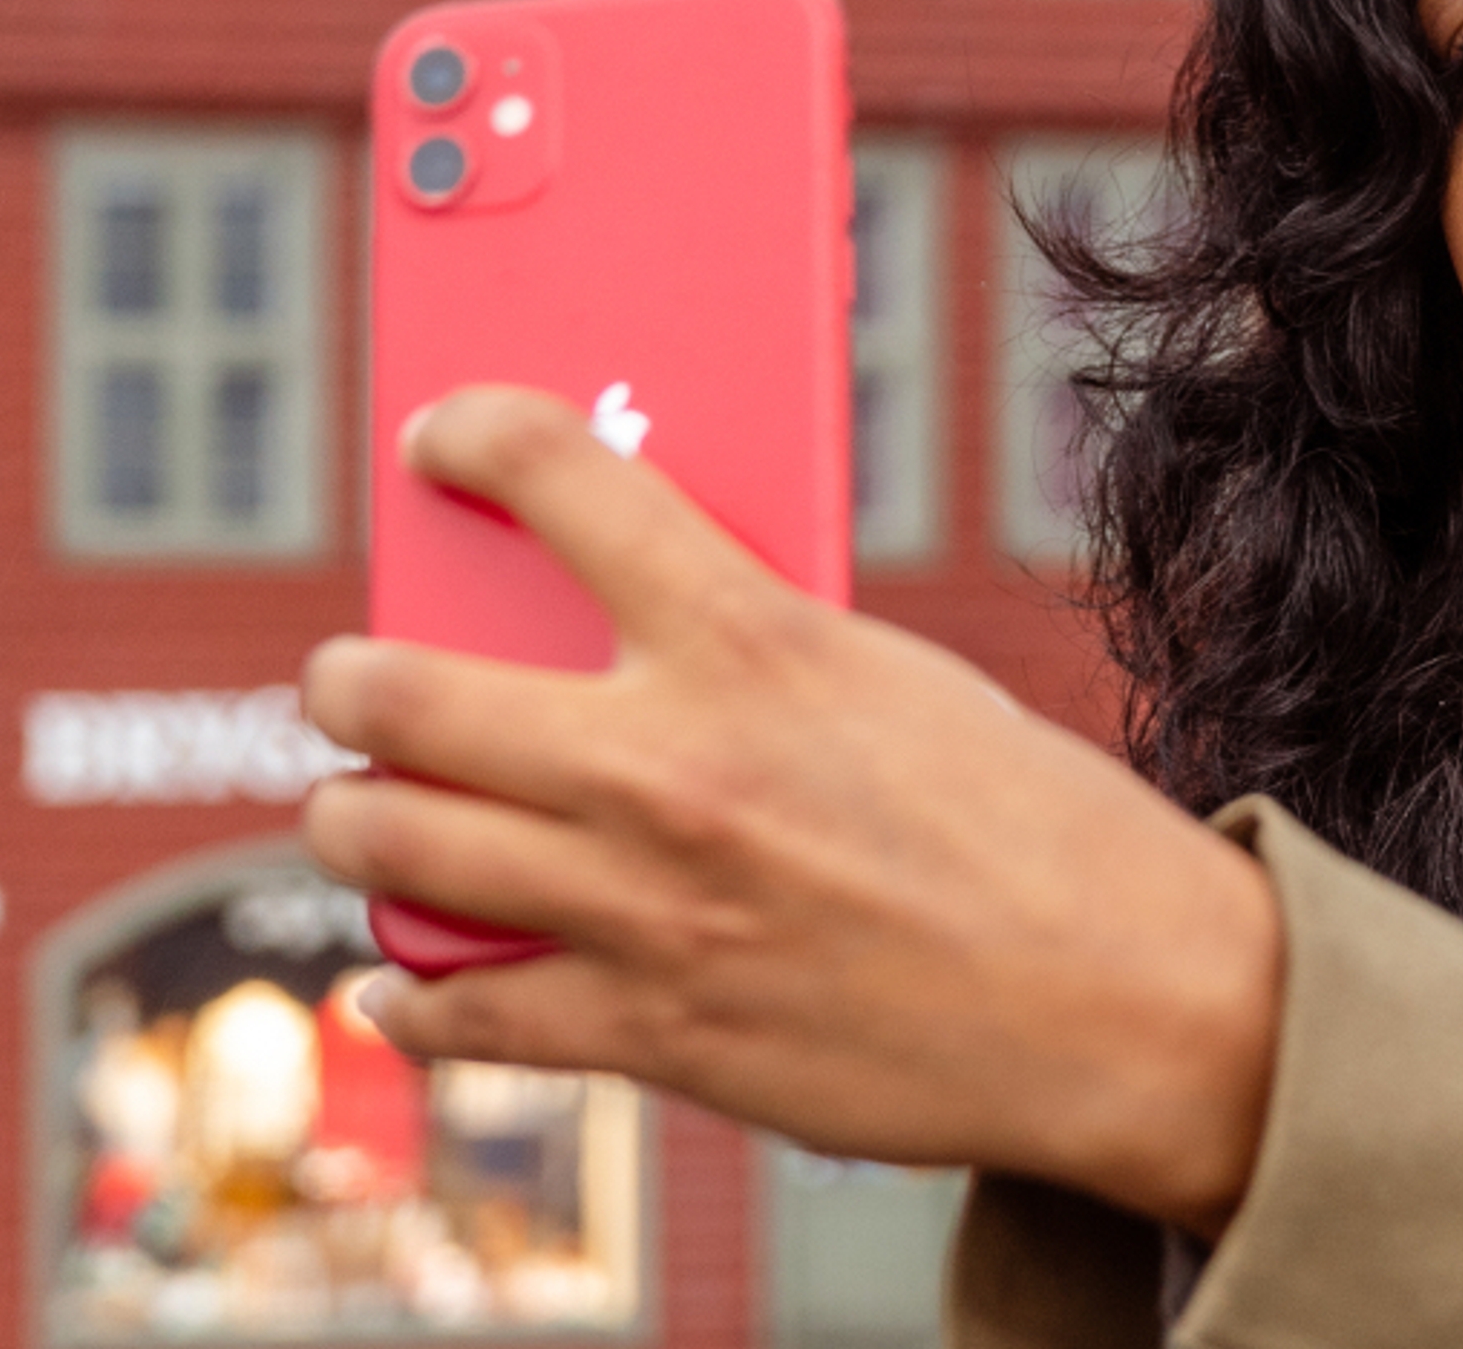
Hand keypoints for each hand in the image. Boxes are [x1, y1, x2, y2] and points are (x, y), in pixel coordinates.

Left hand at [297, 387, 1280, 1232]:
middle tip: (347, 676)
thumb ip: (752, 653)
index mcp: (754, 643)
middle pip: (399, 692)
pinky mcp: (649, 1031)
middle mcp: (671, 766)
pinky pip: (461, 1013)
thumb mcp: (894, 681)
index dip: (473, 431)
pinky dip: (411, 992)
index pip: (565, 479)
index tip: (437, 436)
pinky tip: (402, 975)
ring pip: (388, 848)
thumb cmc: (1029, 824)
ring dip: (348, 821)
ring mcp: (644, 908)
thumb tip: (629, 640)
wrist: (1119, 1000)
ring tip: (358, 810)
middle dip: (343, 677)